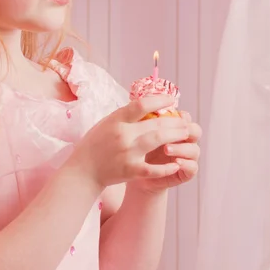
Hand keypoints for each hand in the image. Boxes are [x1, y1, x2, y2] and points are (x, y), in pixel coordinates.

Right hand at [67, 95, 190, 187]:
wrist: (83, 170)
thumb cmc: (95, 144)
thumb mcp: (106, 123)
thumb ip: (125, 115)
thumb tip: (148, 103)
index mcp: (116, 120)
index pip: (141, 105)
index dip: (159, 100)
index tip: (171, 99)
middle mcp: (122, 134)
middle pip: (155, 123)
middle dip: (174, 121)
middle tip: (185, 121)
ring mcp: (127, 153)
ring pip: (158, 140)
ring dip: (175, 136)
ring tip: (185, 134)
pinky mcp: (131, 171)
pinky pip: (154, 168)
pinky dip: (167, 166)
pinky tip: (177, 163)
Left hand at [134, 111, 201, 193]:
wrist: (134, 174)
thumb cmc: (137, 151)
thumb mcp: (139, 134)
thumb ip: (146, 121)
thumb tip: (145, 105)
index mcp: (175, 129)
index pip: (185, 118)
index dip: (183, 116)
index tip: (176, 114)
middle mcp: (184, 141)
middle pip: (195, 131)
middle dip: (186, 130)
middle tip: (174, 131)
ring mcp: (187, 157)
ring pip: (194, 149)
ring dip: (182, 148)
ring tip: (166, 149)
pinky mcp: (186, 173)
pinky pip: (192, 168)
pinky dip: (185, 164)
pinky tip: (176, 163)